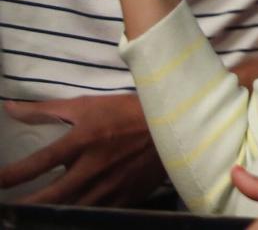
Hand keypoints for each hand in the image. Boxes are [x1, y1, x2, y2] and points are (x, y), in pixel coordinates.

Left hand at [0, 94, 164, 204]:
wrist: (176, 123)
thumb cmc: (127, 111)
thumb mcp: (87, 105)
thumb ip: (45, 109)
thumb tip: (8, 108)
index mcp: (83, 140)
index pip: (38, 163)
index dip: (12, 176)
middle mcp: (94, 167)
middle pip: (51, 196)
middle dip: (27, 206)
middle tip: (9, 211)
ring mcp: (111, 186)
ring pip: (72, 210)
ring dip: (51, 214)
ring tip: (34, 217)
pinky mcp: (125, 198)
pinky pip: (97, 214)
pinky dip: (79, 216)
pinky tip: (69, 215)